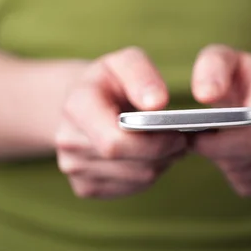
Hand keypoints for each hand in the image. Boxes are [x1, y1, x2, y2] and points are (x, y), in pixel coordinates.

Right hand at [55, 47, 186, 198]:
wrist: (84, 103)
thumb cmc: (111, 80)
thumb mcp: (126, 62)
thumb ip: (142, 75)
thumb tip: (157, 103)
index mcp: (77, 106)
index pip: (115, 141)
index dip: (154, 142)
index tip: (179, 133)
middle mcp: (68, 140)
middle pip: (132, 163)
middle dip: (165, 153)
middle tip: (183, 139)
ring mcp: (73, 167)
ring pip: (137, 178)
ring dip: (161, 163)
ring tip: (170, 144)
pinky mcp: (84, 187)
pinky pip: (132, 188)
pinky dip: (149, 174)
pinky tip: (151, 156)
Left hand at [191, 45, 250, 196]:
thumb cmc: (243, 77)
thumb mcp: (227, 59)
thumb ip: (212, 67)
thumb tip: (205, 95)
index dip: (217, 143)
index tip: (193, 138)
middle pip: (248, 157)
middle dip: (218, 152)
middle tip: (199, 141)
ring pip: (247, 175)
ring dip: (226, 164)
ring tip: (222, 143)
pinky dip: (238, 175)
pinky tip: (237, 156)